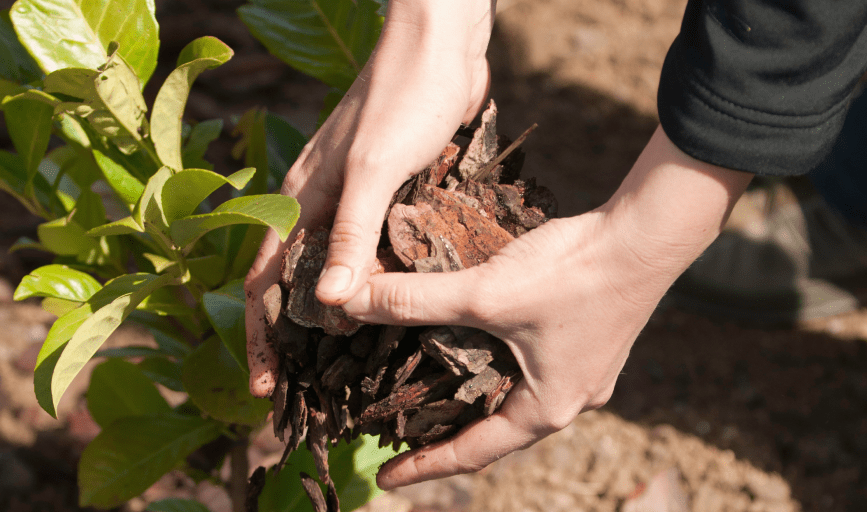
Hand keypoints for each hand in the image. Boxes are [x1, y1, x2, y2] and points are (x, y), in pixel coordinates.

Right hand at [244, 0, 495, 396]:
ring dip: (343, 312)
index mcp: (300, 197)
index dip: (263, 336)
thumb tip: (327, 303)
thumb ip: (349, 233)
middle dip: (300, 336)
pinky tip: (399, 306)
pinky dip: (380, 281)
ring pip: (341, 269)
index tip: (268, 386)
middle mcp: (323, 204)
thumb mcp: (372, 169)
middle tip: (312, 388)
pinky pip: (377, 250)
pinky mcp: (392, 196)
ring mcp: (358, 201)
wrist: (442, 47)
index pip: (266, 281)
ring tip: (355, 362)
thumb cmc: (402, 97)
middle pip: (299, 283)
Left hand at [340, 127, 752, 488]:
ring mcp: (580, 370)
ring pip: (512, 395)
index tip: (387, 477)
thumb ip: (416, 300)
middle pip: (495, 430)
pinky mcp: (583, 339)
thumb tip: (349, 300)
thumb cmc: (575, 274)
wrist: (645, 236)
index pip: (474, 453)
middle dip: (448, 433)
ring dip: (472, 394)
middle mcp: (567, 398)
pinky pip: (527, 364)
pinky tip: (473, 340)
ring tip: (430, 389)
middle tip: (401, 432)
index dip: (426, 467)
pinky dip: (493, 361)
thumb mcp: (486, 294)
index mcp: (547, 409)